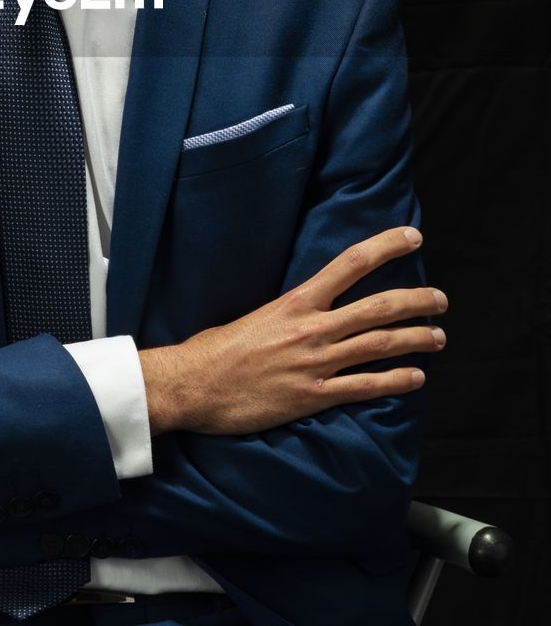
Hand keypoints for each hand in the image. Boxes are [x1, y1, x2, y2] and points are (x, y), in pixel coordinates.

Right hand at [139, 226, 445, 435]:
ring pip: (380, 345)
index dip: (386, 247)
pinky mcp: (313, 396)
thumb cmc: (214, 350)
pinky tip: (415, 377)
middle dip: (416, 300)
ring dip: (416, 339)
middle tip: (440, 299)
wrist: (193, 385)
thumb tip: (304, 310)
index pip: (350, 264)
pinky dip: (395, 381)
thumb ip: (285, 313)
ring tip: (438, 337)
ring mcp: (315, 363)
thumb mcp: (252, 315)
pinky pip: (365, 387)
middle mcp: (311, 328)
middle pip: (378, 307)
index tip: (412, 237)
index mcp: (295, 301)